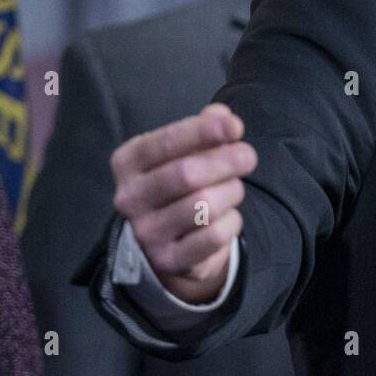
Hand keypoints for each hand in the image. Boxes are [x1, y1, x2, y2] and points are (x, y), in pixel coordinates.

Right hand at [110, 103, 256, 303]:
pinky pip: (212, 236)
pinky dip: (232, 222)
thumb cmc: (179, 183)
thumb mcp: (185, 151)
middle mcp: (128, 198)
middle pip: (186, 174)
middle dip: (226, 161)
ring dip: (231, 191)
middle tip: (249, 157)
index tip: (236, 127)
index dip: (203, 132)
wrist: (169, 241)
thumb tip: (222, 116)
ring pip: (204, 205)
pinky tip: (229, 216)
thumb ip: (204, 128)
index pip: (165, 142)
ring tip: (234, 188)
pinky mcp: (167, 260)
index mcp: (127, 162)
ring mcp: (144, 233)